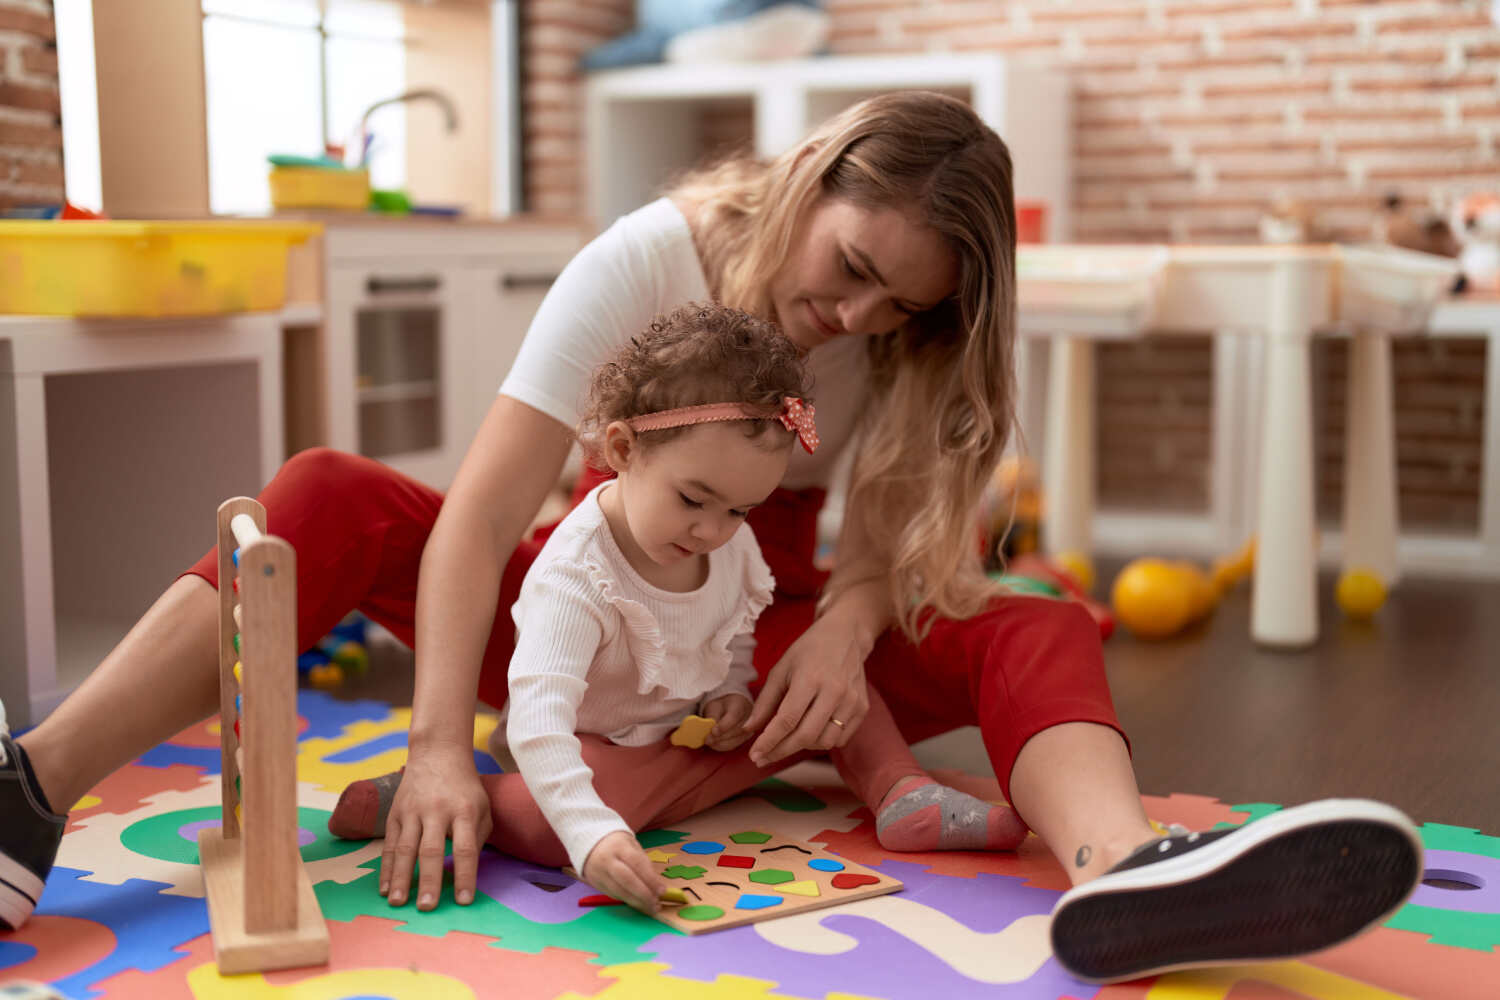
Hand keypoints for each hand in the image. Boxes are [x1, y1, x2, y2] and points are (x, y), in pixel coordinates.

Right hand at [380, 742, 492, 910]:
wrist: (438, 754)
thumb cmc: (465, 788)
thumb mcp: (483, 807)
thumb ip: (478, 838)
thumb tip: (467, 871)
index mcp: (464, 811)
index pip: (465, 848)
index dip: (465, 876)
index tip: (464, 901)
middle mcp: (437, 811)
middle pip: (431, 850)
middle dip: (428, 881)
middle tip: (426, 908)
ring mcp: (413, 811)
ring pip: (405, 848)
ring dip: (401, 878)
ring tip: (399, 903)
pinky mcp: (395, 813)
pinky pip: (389, 844)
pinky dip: (386, 868)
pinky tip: (385, 888)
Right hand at [582, 830, 665, 913]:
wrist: (590, 844)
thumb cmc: (617, 845)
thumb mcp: (632, 846)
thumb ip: (643, 863)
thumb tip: (656, 884)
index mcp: (619, 847)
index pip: (637, 864)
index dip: (650, 879)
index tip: (662, 891)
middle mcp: (607, 861)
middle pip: (627, 880)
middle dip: (643, 894)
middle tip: (656, 904)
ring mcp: (599, 873)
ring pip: (619, 892)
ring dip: (636, 902)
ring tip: (650, 907)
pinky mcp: (595, 884)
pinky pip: (613, 895)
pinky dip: (627, 900)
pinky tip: (638, 904)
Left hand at [701, 694, 752, 750]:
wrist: (731, 707)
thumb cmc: (722, 706)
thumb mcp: (714, 706)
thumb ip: (712, 717)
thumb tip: (709, 731)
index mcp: (740, 704)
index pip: (734, 717)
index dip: (723, 726)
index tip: (713, 731)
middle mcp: (749, 717)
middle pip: (736, 731)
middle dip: (719, 737)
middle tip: (707, 740)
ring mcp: (750, 729)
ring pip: (735, 740)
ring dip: (720, 743)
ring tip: (709, 742)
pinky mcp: (745, 738)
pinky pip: (734, 745)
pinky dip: (722, 746)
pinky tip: (714, 744)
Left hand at [744, 613, 869, 766]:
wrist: (846, 636)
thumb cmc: (808, 651)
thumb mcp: (781, 669)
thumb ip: (765, 701)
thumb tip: (749, 729)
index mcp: (810, 678)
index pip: (787, 719)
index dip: (769, 741)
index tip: (755, 755)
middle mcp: (835, 691)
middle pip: (806, 736)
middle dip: (781, 751)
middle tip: (763, 758)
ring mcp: (852, 701)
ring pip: (825, 742)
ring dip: (802, 747)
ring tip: (788, 739)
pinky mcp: (862, 708)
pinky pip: (841, 739)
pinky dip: (823, 741)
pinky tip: (811, 731)